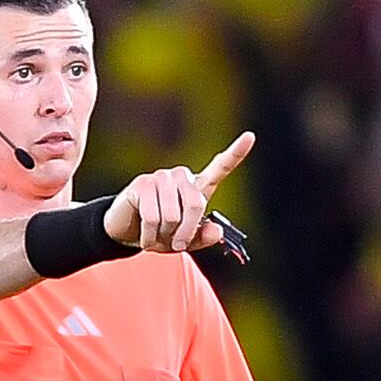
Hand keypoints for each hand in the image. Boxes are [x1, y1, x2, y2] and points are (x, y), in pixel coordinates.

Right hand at [105, 132, 252, 253]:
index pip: (221, 168)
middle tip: (175, 244)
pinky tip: (146, 236)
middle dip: (185, 233)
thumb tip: (216, 232)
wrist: (129, 231)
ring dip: (164, 236)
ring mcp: (162, 177)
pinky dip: (150, 235)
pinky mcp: (143, 184)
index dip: (236, 153)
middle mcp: (182, 177)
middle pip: (196, 205)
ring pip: (172, 216)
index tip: (250, 137)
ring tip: (157, 236)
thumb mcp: (186, 241)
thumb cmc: (162, 233)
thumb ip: (203, 238)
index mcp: (199, 187)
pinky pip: (153, 218)